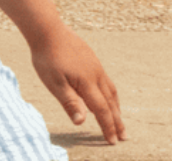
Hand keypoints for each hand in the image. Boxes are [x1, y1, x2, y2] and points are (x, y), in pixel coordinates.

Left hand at [30, 30, 124, 144]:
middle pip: (111, 103)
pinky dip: (109, 95)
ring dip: (116, 108)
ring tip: (118, 119)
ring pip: (111, 91)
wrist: (48, 29)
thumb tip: (81, 123)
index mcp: (88, 83)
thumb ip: (70, 102)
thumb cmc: (47, 57)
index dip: (108, 127)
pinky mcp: (92, 60)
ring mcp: (96, 67)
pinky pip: (106, 82)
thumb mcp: (54, 83)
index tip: (112, 141)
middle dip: (117, 121)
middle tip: (124, 137)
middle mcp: (97, 75)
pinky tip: (103, 96)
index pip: (102, 111)